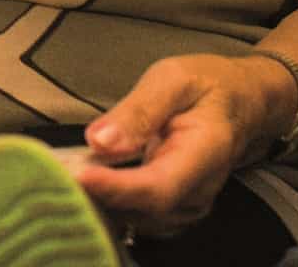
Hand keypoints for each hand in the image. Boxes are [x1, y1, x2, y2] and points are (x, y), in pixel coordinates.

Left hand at [72, 52, 294, 238]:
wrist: (243, 102)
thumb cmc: (208, 84)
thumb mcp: (174, 78)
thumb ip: (139, 110)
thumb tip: (100, 142)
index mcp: (205, 153)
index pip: (158, 187)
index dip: (116, 188)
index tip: (78, 176)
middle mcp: (199, 190)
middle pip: (144, 212)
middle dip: (98, 198)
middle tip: (54, 174)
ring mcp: (189, 205)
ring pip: (138, 220)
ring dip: (100, 203)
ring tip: (65, 176)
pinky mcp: (175, 209)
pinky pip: (138, 217)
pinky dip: (110, 204)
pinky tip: (87, 183)